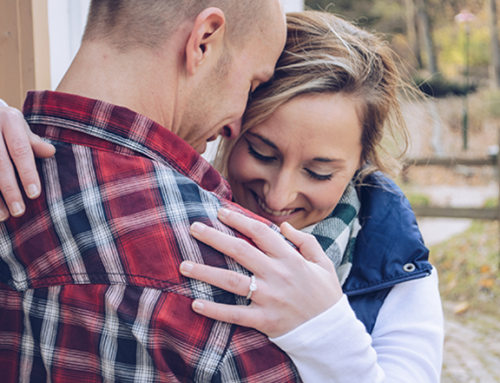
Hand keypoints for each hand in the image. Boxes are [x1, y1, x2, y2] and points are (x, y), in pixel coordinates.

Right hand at [0, 105, 55, 220]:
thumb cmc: (4, 125)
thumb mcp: (19, 127)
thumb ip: (33, 142)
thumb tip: (51, 152)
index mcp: (9, 120)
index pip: (20, 150)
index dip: (27, 173)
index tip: (34, 194)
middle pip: (0, 163)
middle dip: (9, 189)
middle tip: (19, 211)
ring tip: (4, 216)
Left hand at [179, 208, 342, 337]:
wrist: (331, 333)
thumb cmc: (325, 295)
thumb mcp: (323, 263)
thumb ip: (305, 241)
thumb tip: (284, 226)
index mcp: (290, 259)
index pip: (260, 232)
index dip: (239, 220)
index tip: (221, 212)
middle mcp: (277, 275)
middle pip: (240, 251)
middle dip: (214, 237)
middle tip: (193, 228)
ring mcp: (269, 298)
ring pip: (231, 281)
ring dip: (205, 272)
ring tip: (183, 265)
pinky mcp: (264, 320)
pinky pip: (235, 314)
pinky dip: (215, 310)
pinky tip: (196, 304)